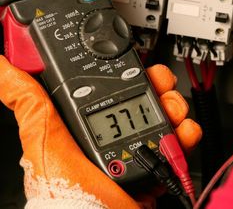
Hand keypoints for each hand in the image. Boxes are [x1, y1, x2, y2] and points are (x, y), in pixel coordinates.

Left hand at [0, 56, 200, 208]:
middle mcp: (117, 134)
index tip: (140, 65)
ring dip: (175, 107)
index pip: (116, 85)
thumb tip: (4, 69)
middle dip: (159, 87)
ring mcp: (139, 149)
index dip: (131, 71)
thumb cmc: (68, 196)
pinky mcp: (159, 164)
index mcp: (91, 124)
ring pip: (166, 114)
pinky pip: (179, 142)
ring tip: (173, 114)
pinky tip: (182, 134)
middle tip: (160, 88)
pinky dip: (187, 134)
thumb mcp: (44, 141)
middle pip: (146, 96)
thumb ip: (27, 103)